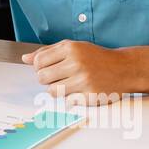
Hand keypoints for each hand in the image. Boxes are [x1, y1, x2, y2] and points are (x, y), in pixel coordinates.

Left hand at [21, 40, 139, 104]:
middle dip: (47, 79)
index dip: (39, 67)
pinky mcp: (90, 96)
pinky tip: (80, 90)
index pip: (38, 61)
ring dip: (57, 90)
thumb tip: (25, 58)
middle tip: (59, 77)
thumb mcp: (73, 47)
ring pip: (52, 91)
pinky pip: (67, 101)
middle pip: (42, 77)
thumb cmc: (96, 58)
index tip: (48, 68)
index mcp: (70, 48)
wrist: (124, 68)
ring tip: (69, 83)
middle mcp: (77, 63)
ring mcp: (84, 81)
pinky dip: (71, 97)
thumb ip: (47, 52)